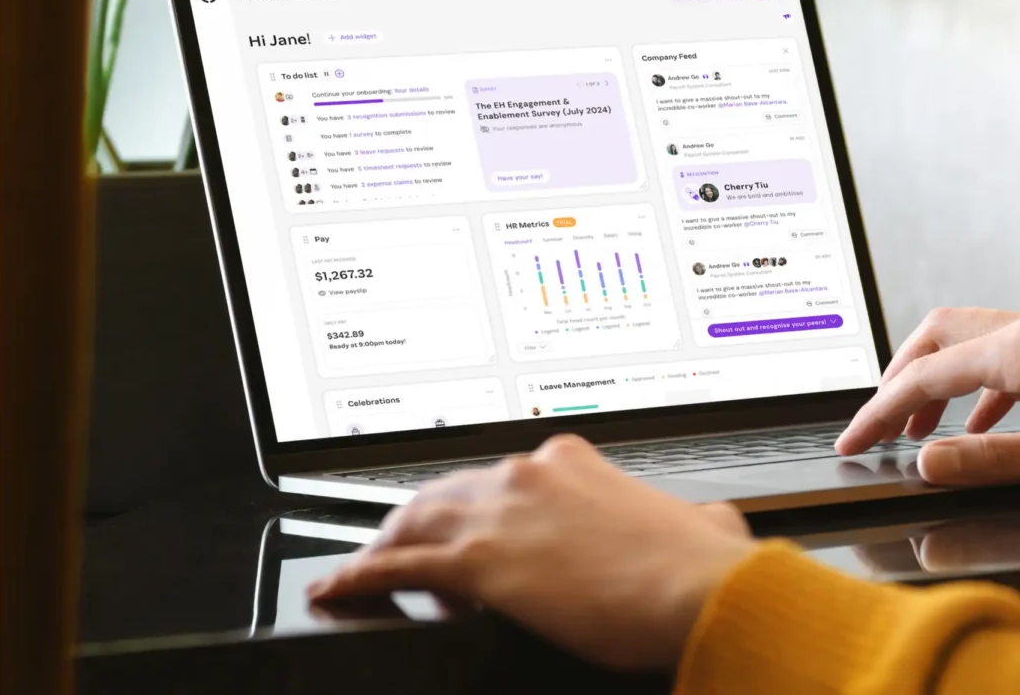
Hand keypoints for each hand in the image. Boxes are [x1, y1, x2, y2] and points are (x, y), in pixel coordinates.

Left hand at [308, 435, 752, 670]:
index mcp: (569, 461)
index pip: (499, 479)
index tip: (476, 533)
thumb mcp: (702, 523)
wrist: (697, 590)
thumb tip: (712, 523)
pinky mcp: (479, 562)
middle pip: (447, 492)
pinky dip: (362, 577)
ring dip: (385, 545)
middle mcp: (526, 475)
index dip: (479, 509)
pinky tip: (340, 589)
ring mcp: (498, 513)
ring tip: (365, 572)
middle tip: (409, 553)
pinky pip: (399, 566)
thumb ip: (696, 515)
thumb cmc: (696, 565)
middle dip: (424, 523)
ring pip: (415, 521)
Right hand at [835, 307, 1019, 484]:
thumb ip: (992, 458)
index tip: (852, 440)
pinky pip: (999, 356)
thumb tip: (929, 463)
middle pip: (934, 338)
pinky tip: (975, 420)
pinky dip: (976, 386)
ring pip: (965, 342)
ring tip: (919, 426)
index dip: (879, 411)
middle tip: (881, 425)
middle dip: (898, 382)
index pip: (924, 375)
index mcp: (1017, 350)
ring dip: (934, 382)